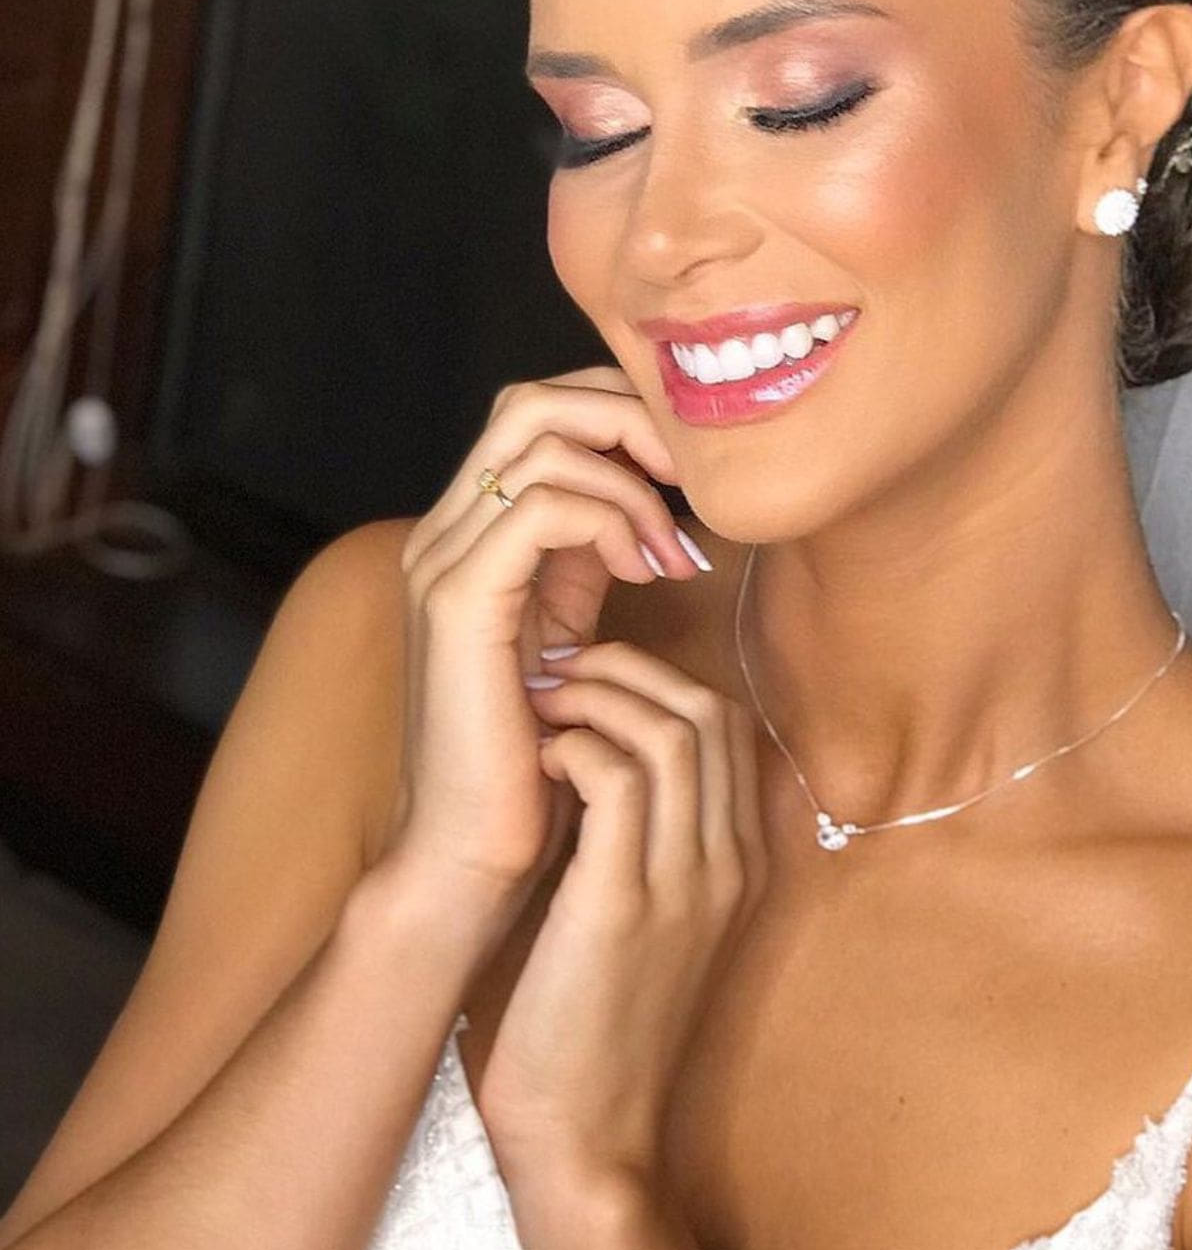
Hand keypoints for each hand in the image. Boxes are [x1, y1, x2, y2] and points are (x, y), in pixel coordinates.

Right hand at [377, 364, 704, 971]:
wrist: (473, 851)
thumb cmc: (534, 758)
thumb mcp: (571, 633)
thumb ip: (591, 561)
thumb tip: (651, 504)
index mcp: (471, 534)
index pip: (540, 410)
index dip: (623, 418)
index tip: (688, 482)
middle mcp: (445, 532)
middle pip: (532, 398)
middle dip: (629, 420)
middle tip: (691, 483)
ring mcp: (443, 561)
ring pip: (541, 436)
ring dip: (632, 480)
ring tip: (674, 550)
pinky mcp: (458, 600)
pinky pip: (543, 505)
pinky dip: (610, 518)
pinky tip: (647, 569)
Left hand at [472, 638, 769, 1184]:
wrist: (588, 1139)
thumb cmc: (595, 1031)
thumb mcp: (644, 927)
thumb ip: (643, 850)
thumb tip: (599, 764)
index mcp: (739, 868)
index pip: (729, 730)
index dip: (659, 684)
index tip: (591, 687)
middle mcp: (728, 866)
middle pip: (710, 714)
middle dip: (630, 671)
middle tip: (559, 676)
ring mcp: (686, 884)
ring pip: (671, 730)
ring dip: (597, 696)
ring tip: (541, 708)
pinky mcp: (626, 905)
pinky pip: (617, 776)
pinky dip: (578, 743)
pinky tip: (540, 762)